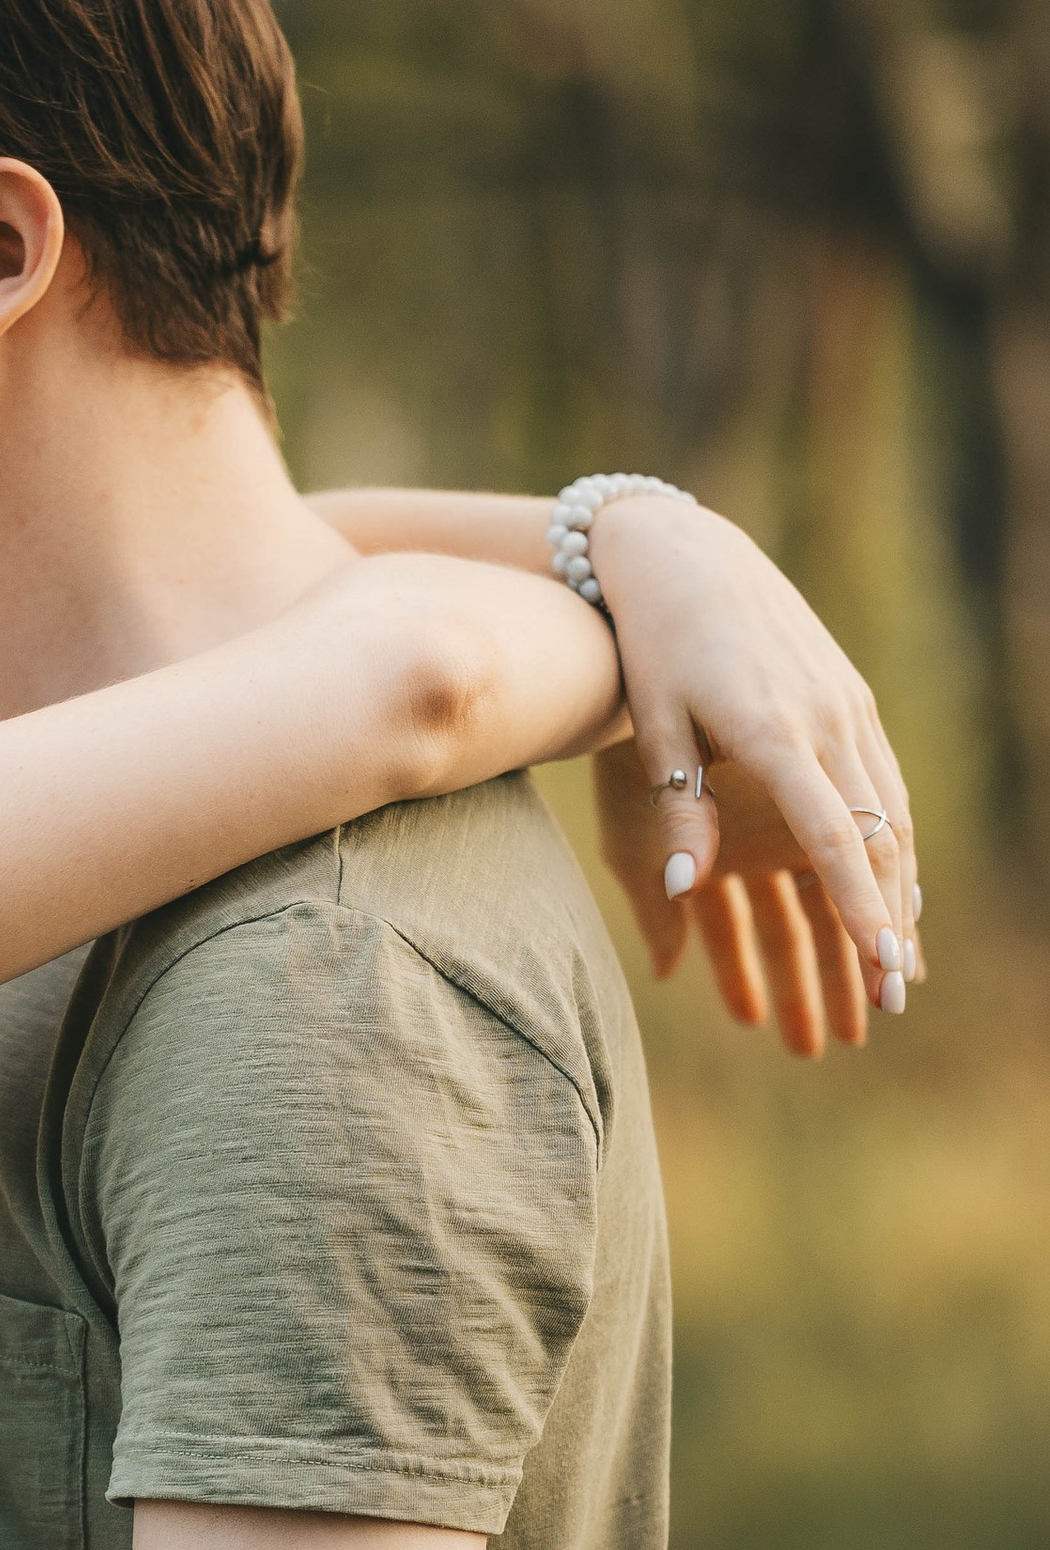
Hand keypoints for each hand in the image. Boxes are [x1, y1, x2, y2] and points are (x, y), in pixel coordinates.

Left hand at [585, 496, 916, 1043]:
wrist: (687, 556)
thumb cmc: (651, 647)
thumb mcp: (651, 724)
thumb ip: (675, 808)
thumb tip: (682, 889)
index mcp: (773, 732)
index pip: (832, 836)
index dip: (859, 906)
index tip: (881, 965)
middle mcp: (826, 719)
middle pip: (878, 836)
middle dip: (890, 918)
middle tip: (894, 993)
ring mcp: (847, 705)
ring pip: (893, 812)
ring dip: (900, 887)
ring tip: (899, 958)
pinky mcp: (851, 697)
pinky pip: (885, 781)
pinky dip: (894, 841)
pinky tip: (892, 885)